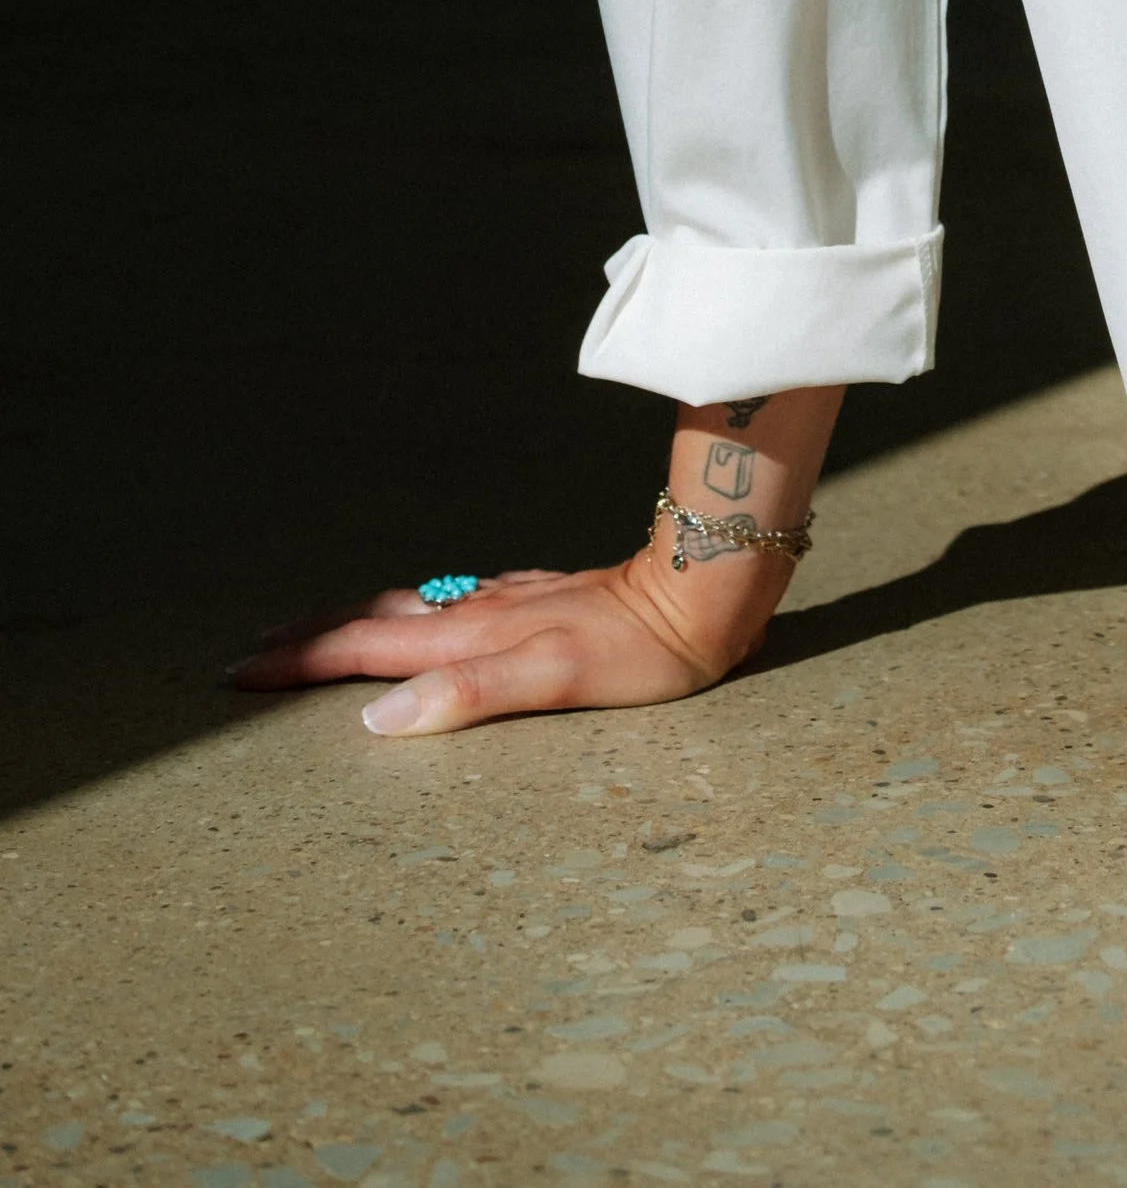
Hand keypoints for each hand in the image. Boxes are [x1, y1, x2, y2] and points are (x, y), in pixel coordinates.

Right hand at [230, 537, 792, 736]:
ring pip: (414, 607)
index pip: (367, 648)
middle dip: (312, 637)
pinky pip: (455, 602)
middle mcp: (483, 610)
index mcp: (474, 635)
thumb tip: (379, 719)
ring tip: (322, 630)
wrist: (704, 588)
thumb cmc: (640, 648)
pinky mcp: (543, 598)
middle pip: (378, 620)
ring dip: (358, 620)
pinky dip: (416, 613)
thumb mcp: (554, 682)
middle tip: (257, 651)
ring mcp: (512, 600)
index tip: (241, 672)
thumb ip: (468, 695)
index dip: (303, 662)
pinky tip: (431, 614)